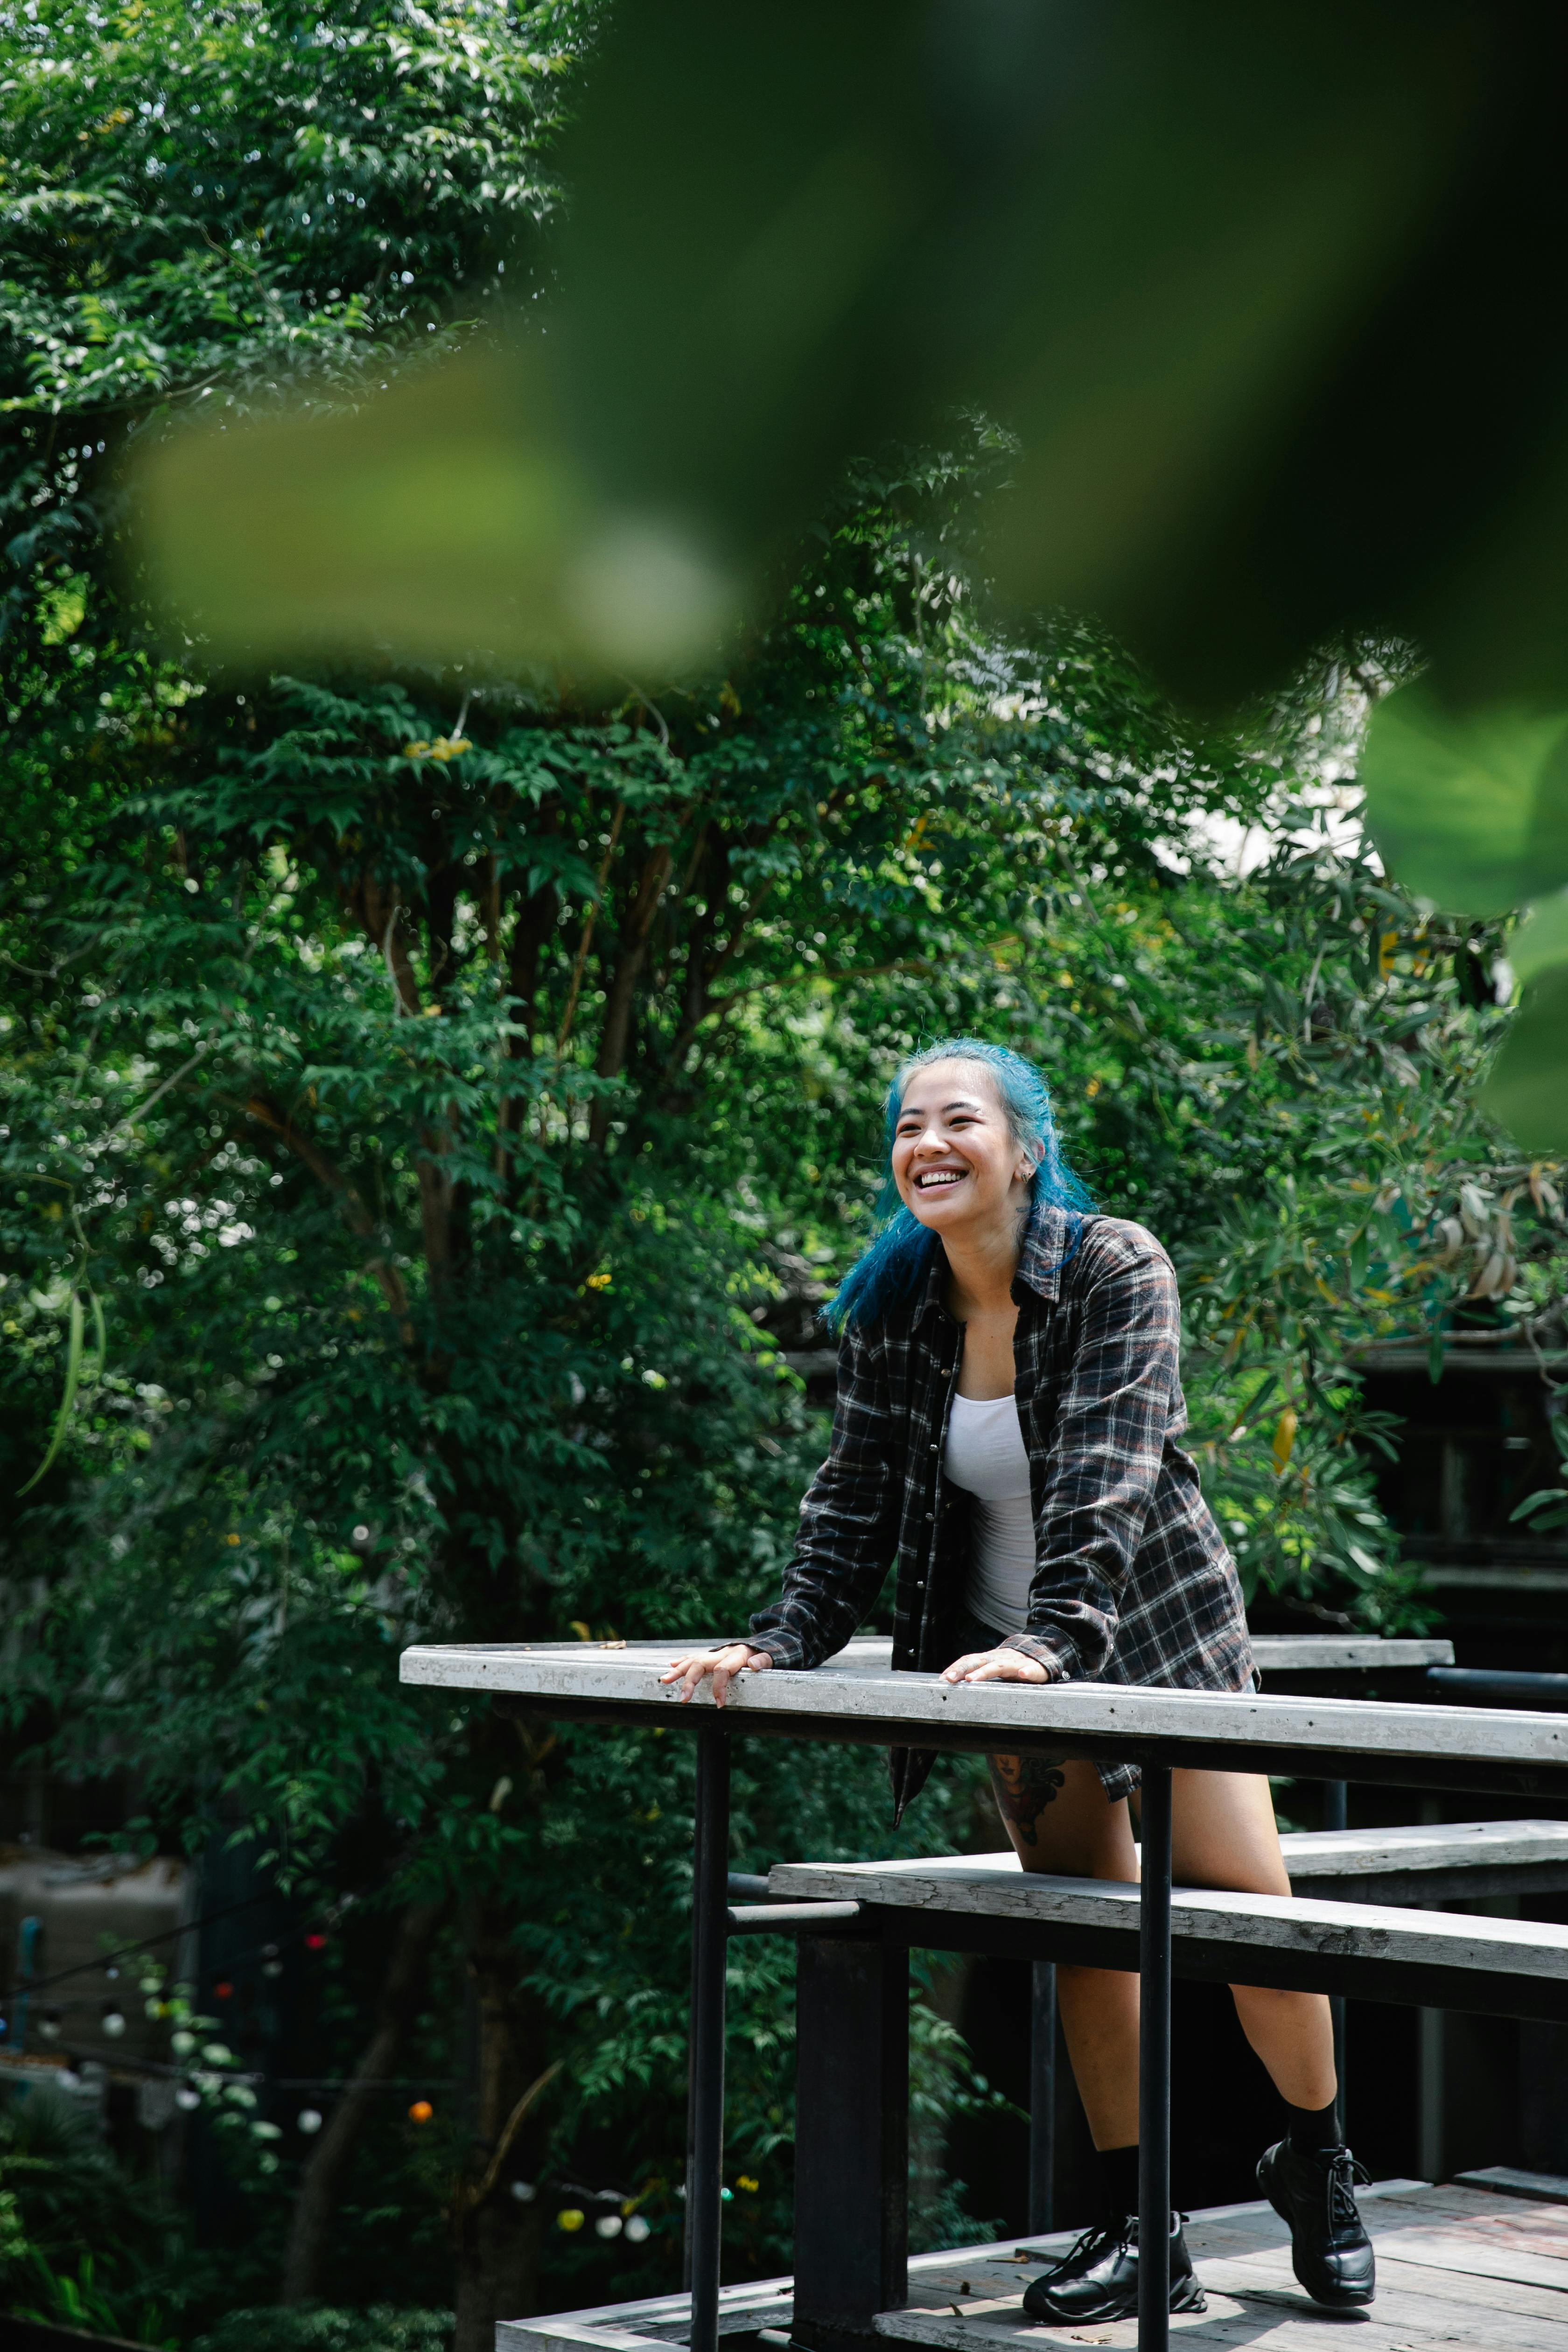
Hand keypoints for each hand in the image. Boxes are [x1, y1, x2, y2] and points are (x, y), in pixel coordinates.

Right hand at [659, 1643, 773, 1704]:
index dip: (719, 1687)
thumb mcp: (769, 1657)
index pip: (722, 1670)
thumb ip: (762, 1660)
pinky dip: (682, 1662)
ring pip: (693, 1660)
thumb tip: (753, 1664)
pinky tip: (671, 1666)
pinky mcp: (710, 1656)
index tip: (719, 1704)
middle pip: (701, 1664)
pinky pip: (694, 1657)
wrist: (760, 1644)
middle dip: (690, 1681)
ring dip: (678, 1671)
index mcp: (735, 1656)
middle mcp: (721, 1653)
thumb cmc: (764, 1655)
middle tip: (683, 1698)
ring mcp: (714, 1654)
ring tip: (664, 1680)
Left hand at [940, 1645, 1049, 1684]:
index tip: (942, 1680)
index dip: (955, 1668)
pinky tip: (1022, 1674)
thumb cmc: (1013, 1665)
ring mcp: (1017, 1662)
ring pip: (1000, 1666)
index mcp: (990, 1658)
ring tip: (971, 1679)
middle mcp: (1000, 1658)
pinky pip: (1031, 1669)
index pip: (969, 1660)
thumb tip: (955, 1685)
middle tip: (949, 1679)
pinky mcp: (1035, 1668)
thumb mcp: (995, 1668)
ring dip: (985, 1672)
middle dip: (962, 1669)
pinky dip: (1027, 1671)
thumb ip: (979, 1673)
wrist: (1042, 1653)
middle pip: (979, 1661)